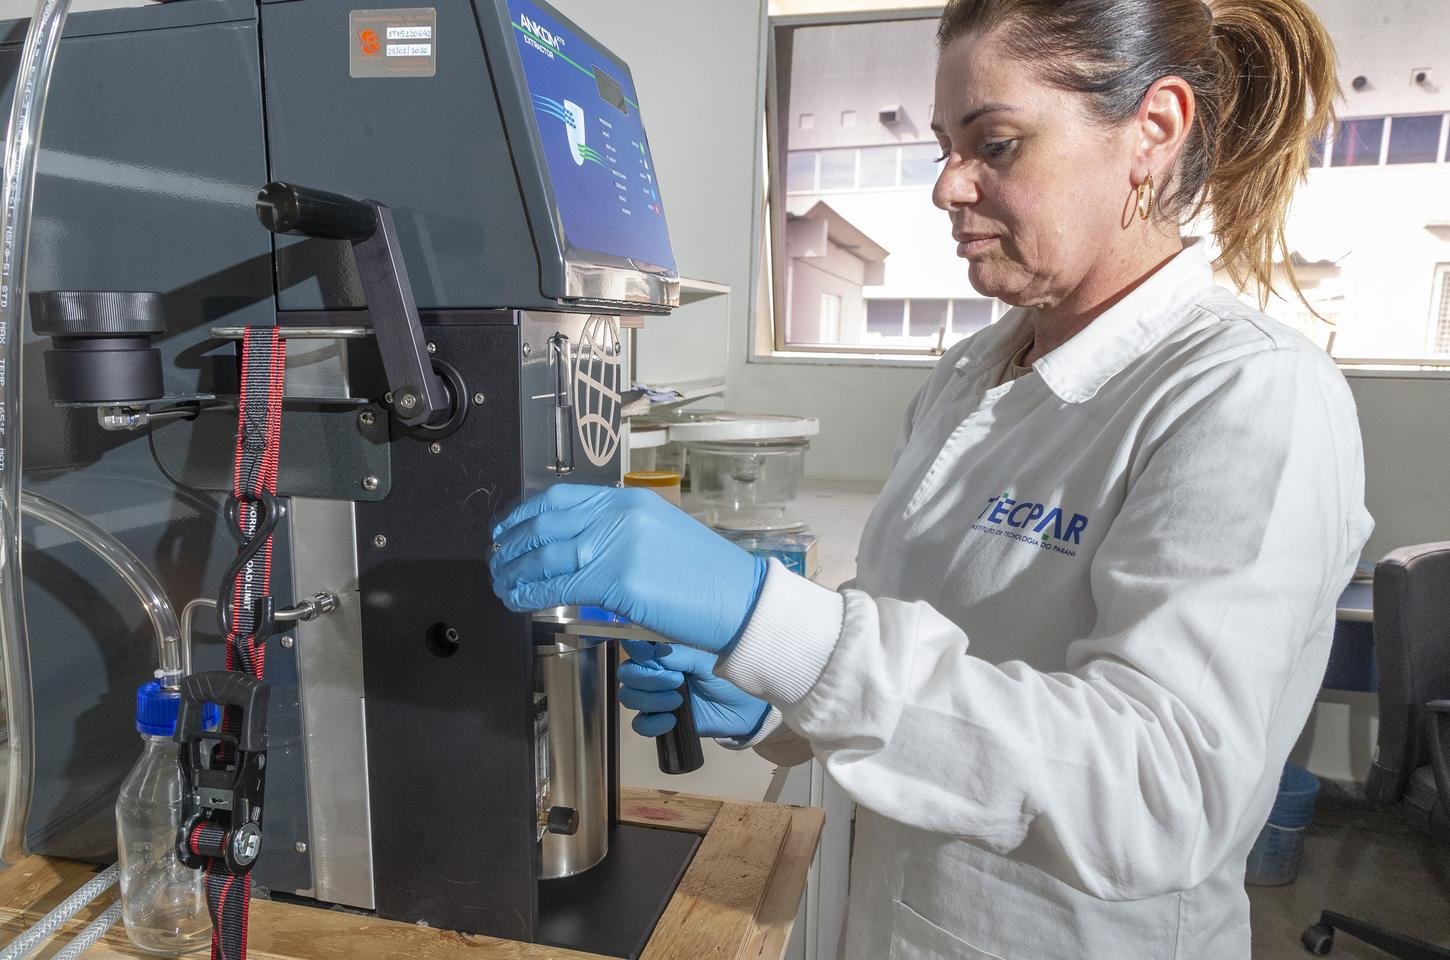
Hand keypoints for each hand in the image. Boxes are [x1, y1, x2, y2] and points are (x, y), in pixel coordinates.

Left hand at [490, 485, 766, 654]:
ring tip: (502, 585)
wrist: (742, 602)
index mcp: (631, 501)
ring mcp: (619, 545)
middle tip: (496, 561)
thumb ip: (621, 538)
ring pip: (547, 556)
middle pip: (547, 524)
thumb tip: (580, 555)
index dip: (525, 514)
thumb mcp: (661, 539)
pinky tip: (520, 601)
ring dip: (515, 572)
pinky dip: (531, 593)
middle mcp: (621, 515)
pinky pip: (560, 586)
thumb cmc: (708, 580)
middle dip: (512, 544)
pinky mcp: (619, 580)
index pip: (562, 498)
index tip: (507, 529)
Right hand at [618, 640, 769, 739]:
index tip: (646, 655)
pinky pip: (639, 723)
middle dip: (647, 679)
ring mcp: (656, 696)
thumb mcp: (708, 660)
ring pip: (629, 697)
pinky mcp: (661, 719)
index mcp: (666, 652)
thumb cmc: (730, 677)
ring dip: (649, 700)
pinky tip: (671, 720)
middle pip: (627, 673)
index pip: (636, 647)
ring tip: (678, 701)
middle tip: (676, 682)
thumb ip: (680, 654)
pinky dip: (651, 723)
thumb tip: (654, 650)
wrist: (745, 711)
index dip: (636, 651)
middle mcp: (657, 672)